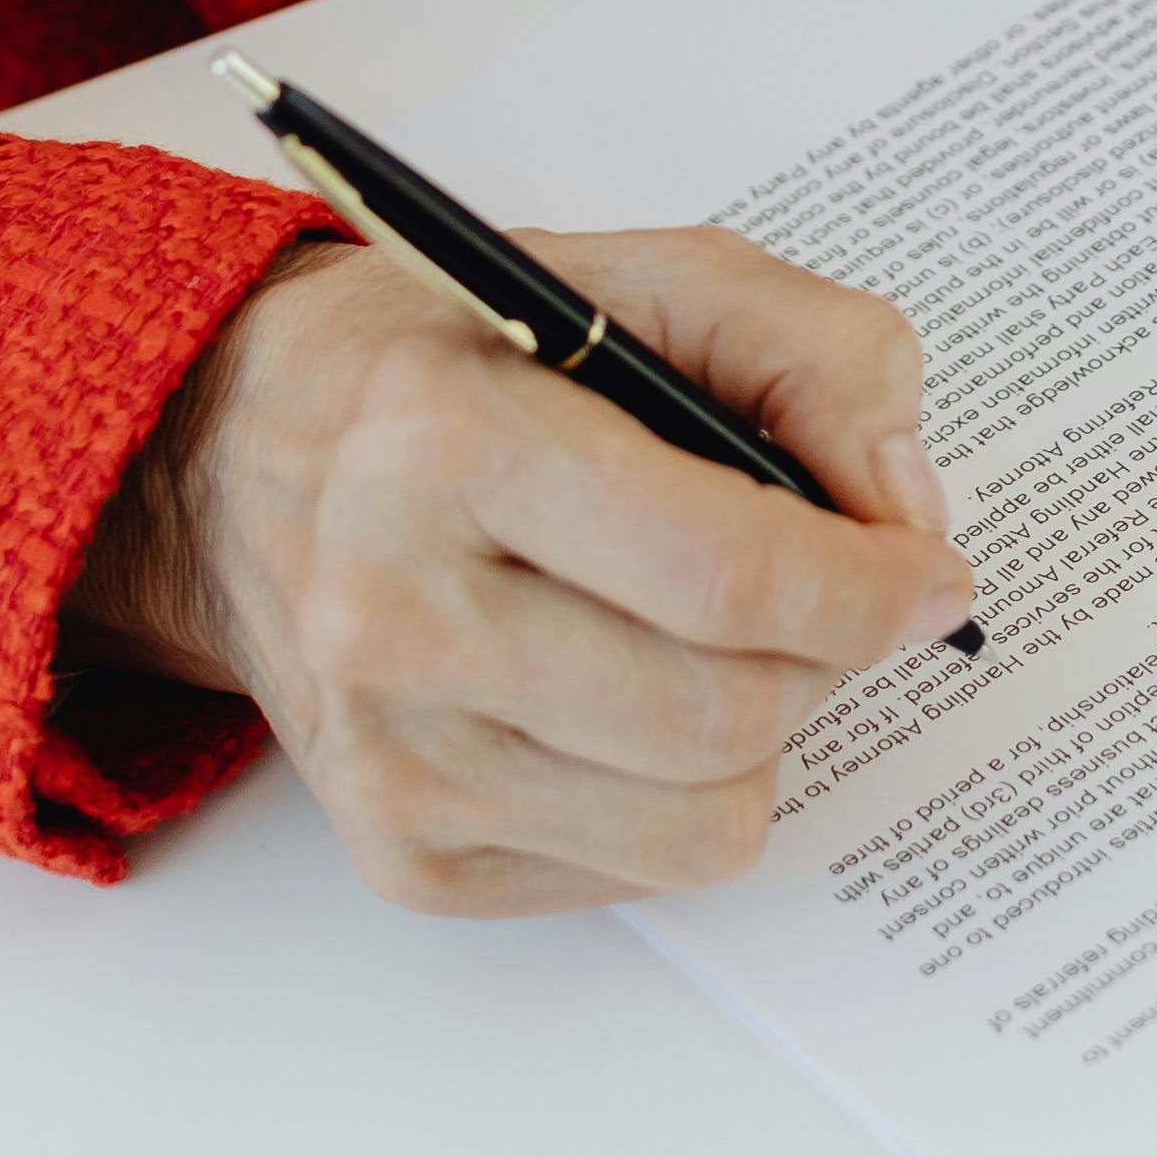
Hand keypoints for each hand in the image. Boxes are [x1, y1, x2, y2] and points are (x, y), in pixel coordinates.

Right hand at [81, 226, 981, 913]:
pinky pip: (636, 875)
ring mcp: (389, 755)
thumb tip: (906, 512)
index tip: (929, 576)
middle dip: (822, 659)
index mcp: (446, 442)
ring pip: (701, 823)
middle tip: (818, 599)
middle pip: (725, 713)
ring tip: (709, 642)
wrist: (227, 460)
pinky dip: (674, 796)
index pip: (720, 569)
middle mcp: (394, 612)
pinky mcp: (401, 855)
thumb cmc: (443, 366)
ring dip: (759, 736)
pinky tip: (620, 699)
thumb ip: (812, 353)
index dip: (868, 587)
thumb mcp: (633, 281)